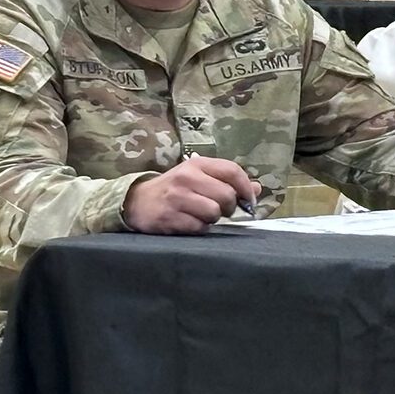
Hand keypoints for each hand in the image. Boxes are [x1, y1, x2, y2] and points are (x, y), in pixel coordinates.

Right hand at [123, 155, 260, 233]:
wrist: (137, 201)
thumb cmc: (175, 188)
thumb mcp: (199, 177)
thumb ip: (228, 181)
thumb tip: (257, 188)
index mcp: (197, 165)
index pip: (232, 171)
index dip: (246, 188)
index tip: (248, 200)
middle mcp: (186, 178)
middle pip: (226, 195)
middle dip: (228, 207)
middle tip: (219, 209)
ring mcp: (176, 198)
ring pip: (214, 212)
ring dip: (213, 219)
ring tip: (202, 215)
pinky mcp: (168, 217)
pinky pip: (199, 227)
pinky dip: (199, 228)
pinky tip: (190, 223)